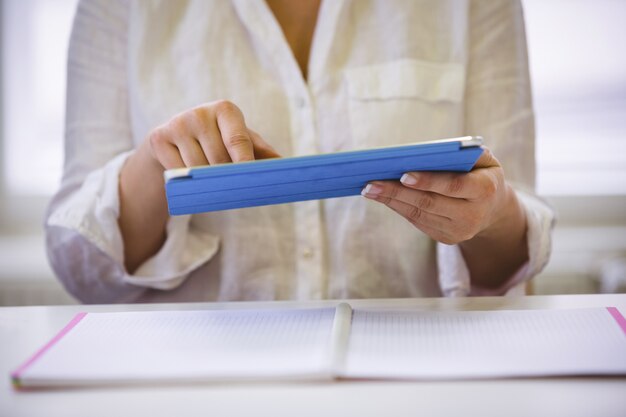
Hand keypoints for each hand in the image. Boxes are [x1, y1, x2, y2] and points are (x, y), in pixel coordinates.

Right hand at [119, 100, 279, 272]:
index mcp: (226, 110)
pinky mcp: (159, 138)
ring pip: (197, 168)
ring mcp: (177, 124)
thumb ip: (262, 151)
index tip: (251, 180)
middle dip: (225, 177)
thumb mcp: (239, 140)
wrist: (173, 139)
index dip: (245, 162)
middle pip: (218, 159)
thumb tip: (286, 166)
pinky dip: (187, 180)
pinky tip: (191, 179)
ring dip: (205, 181)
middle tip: (231, 190)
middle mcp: (200, 113)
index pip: (238, 140)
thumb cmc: (216, 140)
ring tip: (211, 183)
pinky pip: (177, 171)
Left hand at [361, 148, 515, 244]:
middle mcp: (472, 215)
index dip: (429, 181)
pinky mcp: (446, 238)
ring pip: (419, 215)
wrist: (493, 208)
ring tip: (369, 189)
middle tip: (371, 183)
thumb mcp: (484, 159)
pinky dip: (398, 207)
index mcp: (485, 190)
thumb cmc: (481, 174)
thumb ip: (464, 153)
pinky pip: (417, 222)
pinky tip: (382, 197)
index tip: (403, 175)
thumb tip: (430, 151)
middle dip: (397, 192)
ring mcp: (459, 231)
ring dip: (391, 201)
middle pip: (429, 203)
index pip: (454, 186)